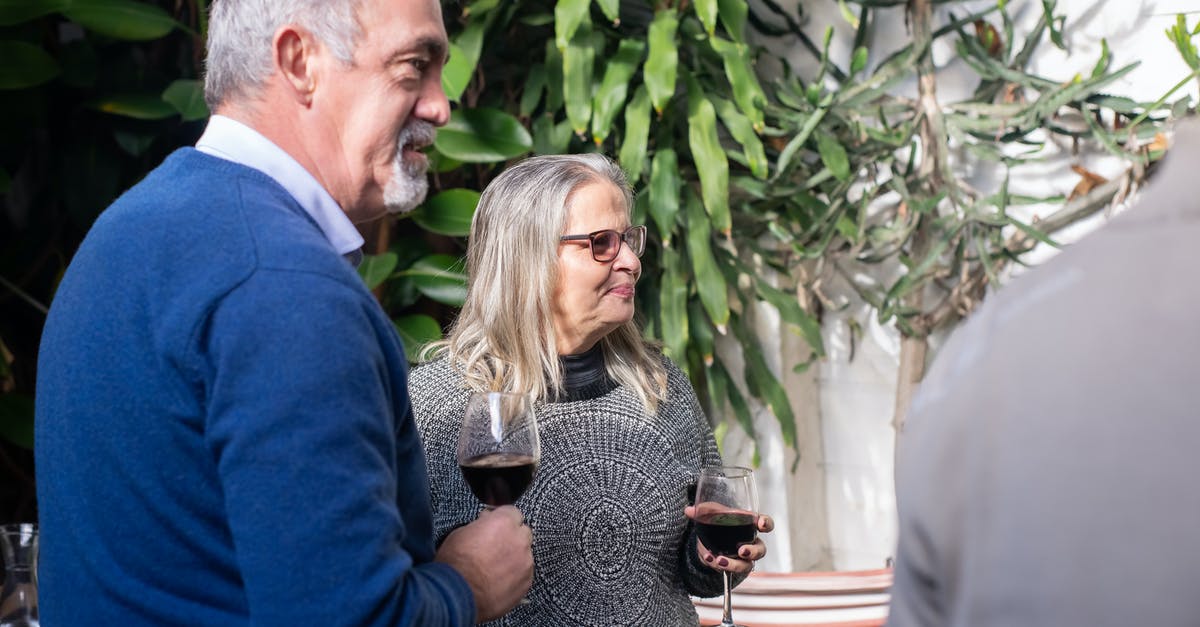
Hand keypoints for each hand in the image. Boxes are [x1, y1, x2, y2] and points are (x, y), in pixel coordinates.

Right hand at [435, 505, 532, 621]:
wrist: (457, 595)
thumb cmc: (455, 563)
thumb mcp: (461, 533)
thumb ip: (481, 525)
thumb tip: (486, 522)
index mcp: (504, 522)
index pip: (513, 512)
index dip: (502, 519)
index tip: (495, 526)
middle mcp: (519, 540)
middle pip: (523, 532)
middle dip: (512, 537)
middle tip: (496, 547)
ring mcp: (525, 562)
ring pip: (525, 554)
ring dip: (514, 557)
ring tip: (496, 568)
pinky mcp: (526, 582)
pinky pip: (525, 574)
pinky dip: (515, 575)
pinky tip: (500, 581)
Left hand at [685, 506, 773, 573]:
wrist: (707, 537)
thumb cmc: (717, 520)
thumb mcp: (711, 512)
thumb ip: (703, 511)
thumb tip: (689, 510)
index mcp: (751, 525)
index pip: (766, 524)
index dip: (766, 524)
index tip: (761, 524)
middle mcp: (751, 543)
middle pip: (760, 550)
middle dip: (753, 552)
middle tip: (741, 551)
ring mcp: (742, 558)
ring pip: (746, 566)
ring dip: (734, 565)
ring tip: (720, 560)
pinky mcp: (731, 567)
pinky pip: (729, 571)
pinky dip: (717, 565)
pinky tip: (708, 558)